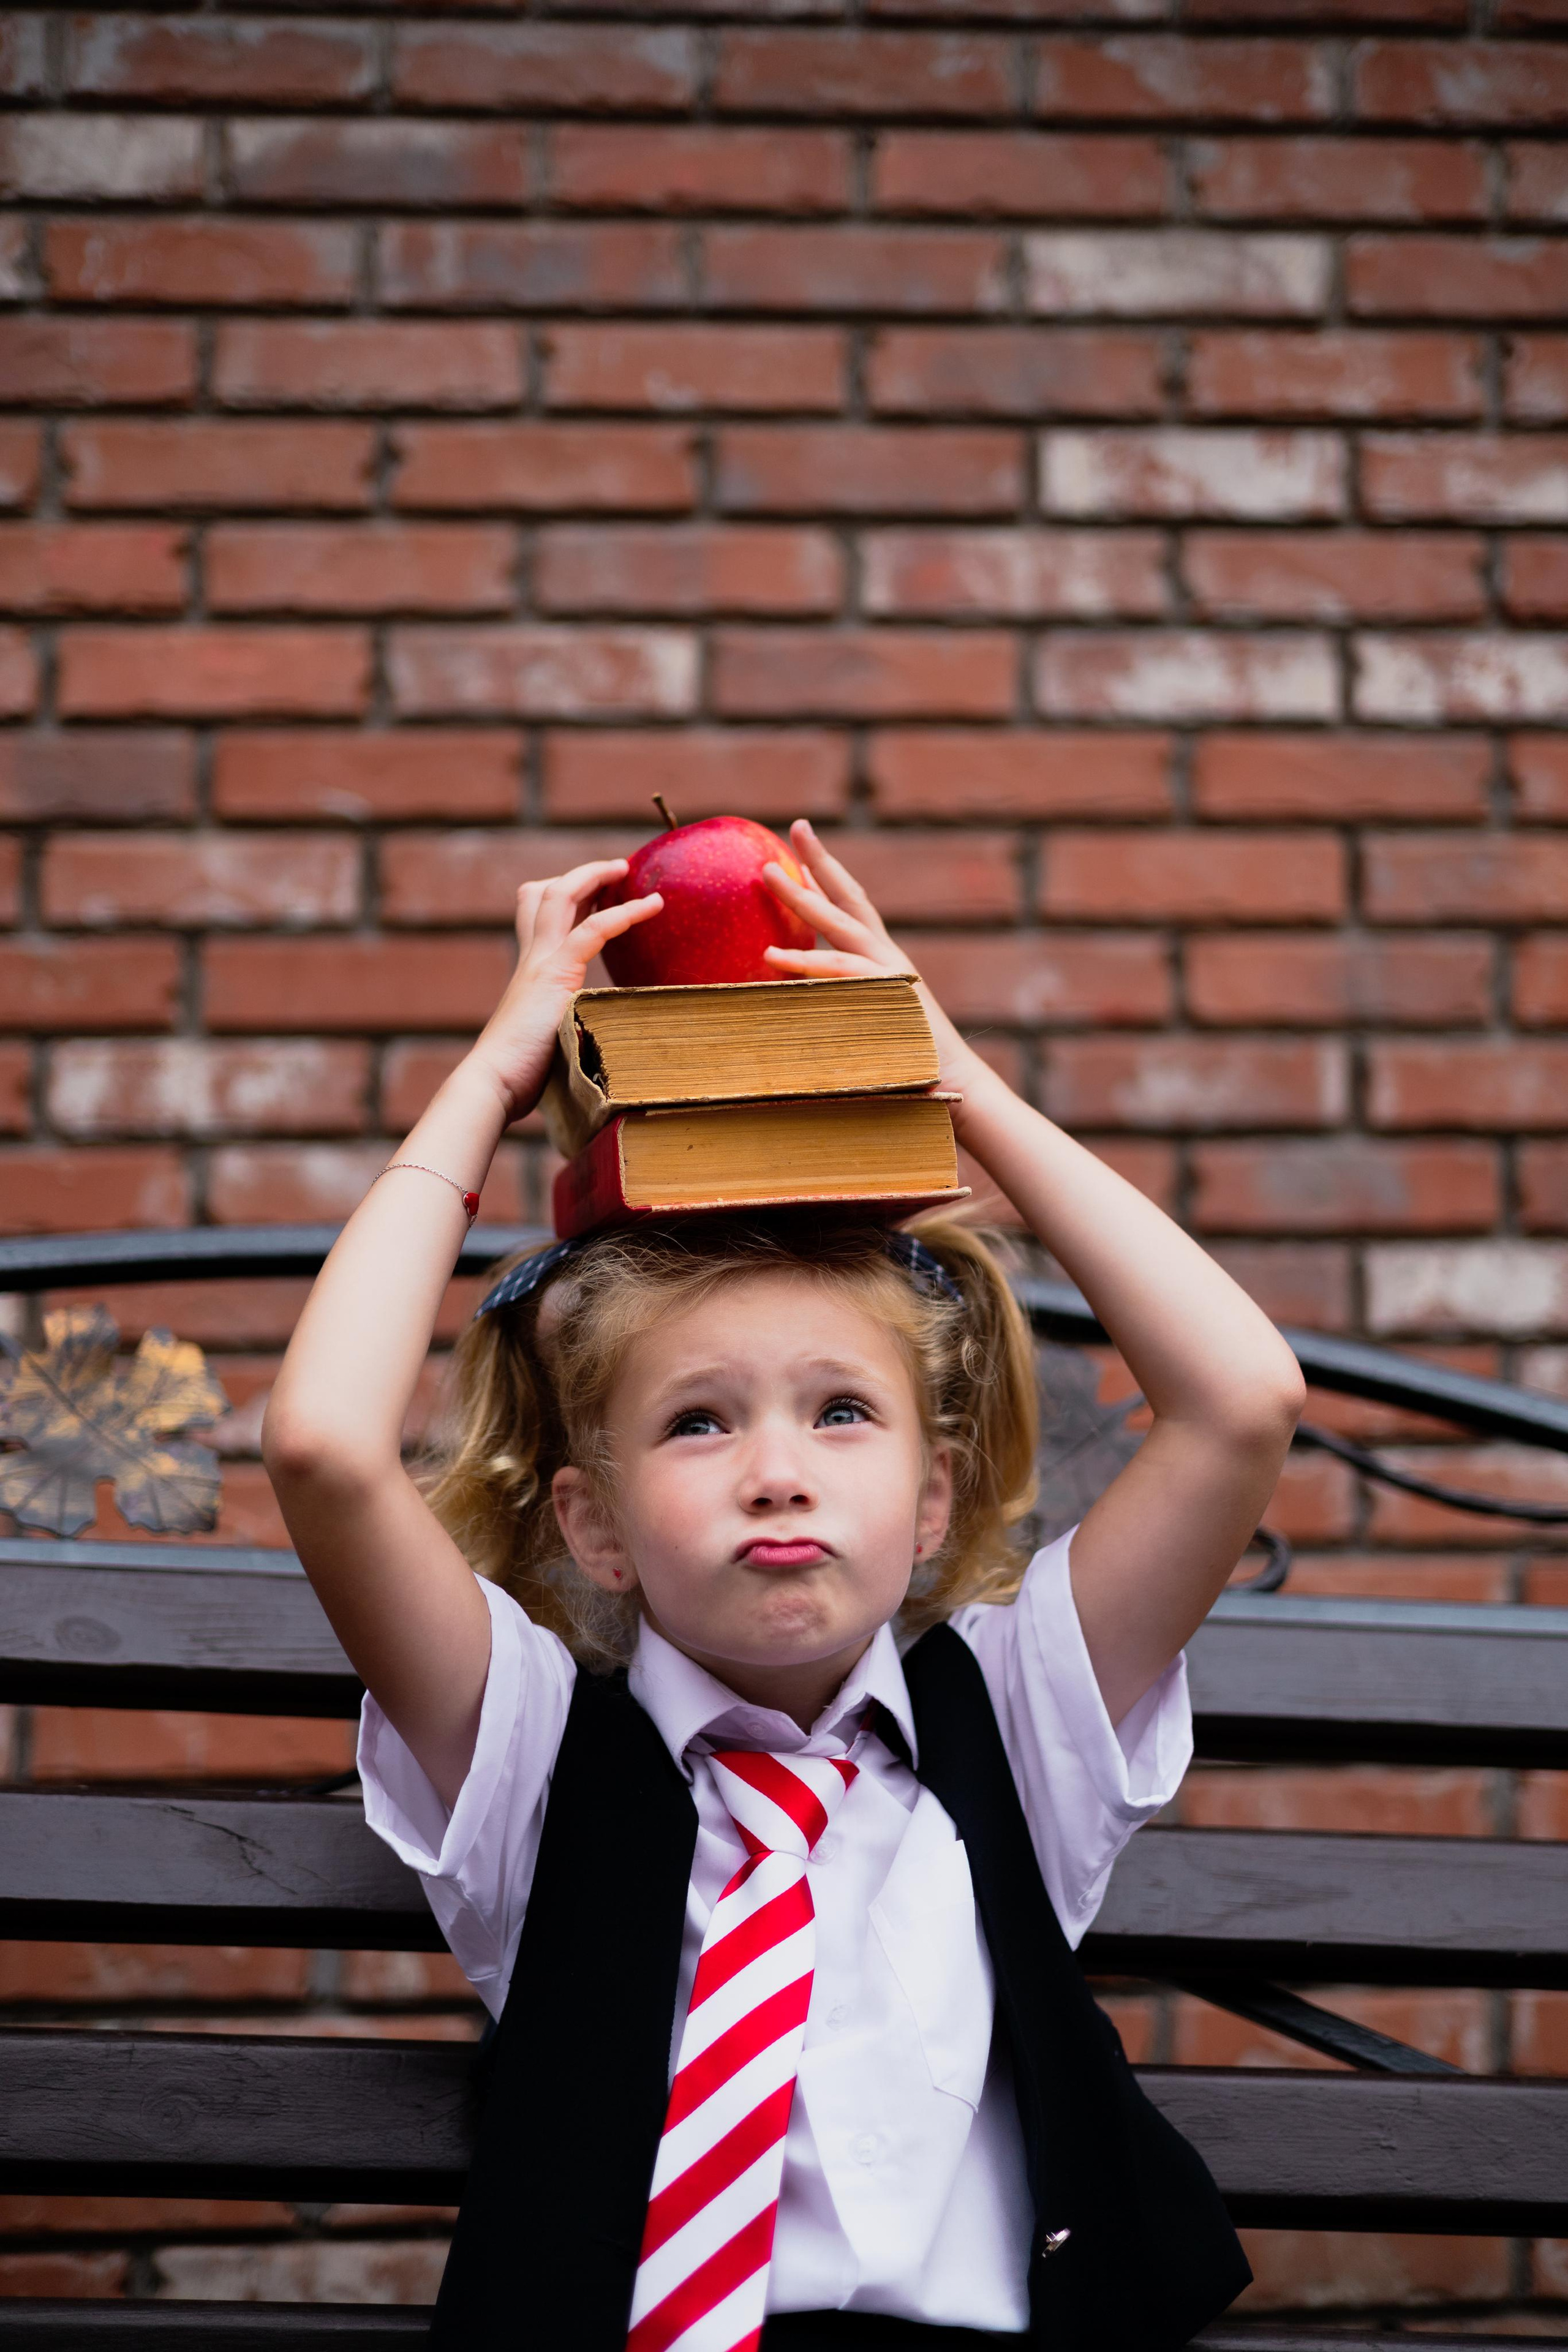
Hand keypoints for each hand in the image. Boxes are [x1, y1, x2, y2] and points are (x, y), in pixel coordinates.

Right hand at [465, 861, 661, 1123]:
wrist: (494, 1084)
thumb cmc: (521, 1075)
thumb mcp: (551, 1038)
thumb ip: (570, 1027)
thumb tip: (599, 1042)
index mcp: (530, 970)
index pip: (538, 914)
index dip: (566, 896)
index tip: (597, 890)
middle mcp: (531, 958)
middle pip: (546, 893)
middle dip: (581, 874)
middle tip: (616, 868)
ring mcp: (540, 963)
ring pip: (560, 895)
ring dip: (595, 876)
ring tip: (626, 869)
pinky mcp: (554, 975)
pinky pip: (592, 930)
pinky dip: (623, 913)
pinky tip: (651, 907)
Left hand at [761, 820, 989, 1099]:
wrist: (955, 1084)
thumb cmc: (909, 1058)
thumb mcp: (872, 1015)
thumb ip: (844, 996)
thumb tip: (800, 995)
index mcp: (884, 957)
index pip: (854, 905)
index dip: (829, 874)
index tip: (802, 848)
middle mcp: (887, 956)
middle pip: (850, 897)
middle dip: (820, 860)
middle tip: (796, 826)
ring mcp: (888, 972)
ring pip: (839, 926)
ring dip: (802, 897)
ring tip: (767, 873)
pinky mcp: (885, 996)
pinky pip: (839, 973)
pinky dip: (806, 963)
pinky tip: (772, 955)